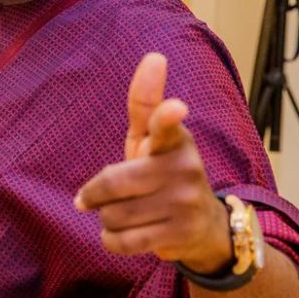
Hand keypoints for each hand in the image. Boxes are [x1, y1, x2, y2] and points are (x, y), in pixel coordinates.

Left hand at [75, 53, 231, 273]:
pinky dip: (111, 241)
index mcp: (174, 139)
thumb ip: (145, 103)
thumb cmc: (163, 172)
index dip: (168, 116)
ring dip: (106, 219)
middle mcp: (184, 167)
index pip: (167, 124)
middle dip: (96, 195)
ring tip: (122, 215)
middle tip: (98, 197)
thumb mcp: (152, 138)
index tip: (176, 108)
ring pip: (113, 214)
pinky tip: (118, 235)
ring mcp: (185, 202)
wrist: (202, 225)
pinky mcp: (181, 233)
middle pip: (112, 183)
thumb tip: (154, 56)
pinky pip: (123, 241)